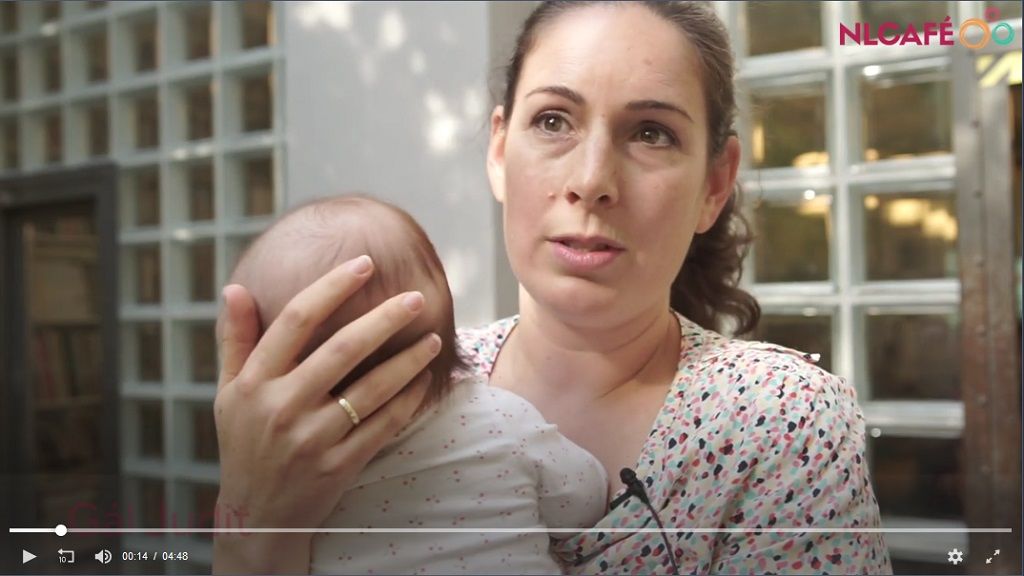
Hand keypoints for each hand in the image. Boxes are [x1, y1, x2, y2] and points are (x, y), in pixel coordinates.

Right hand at [212, 255, 438, 572]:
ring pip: (371, 389)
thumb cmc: (245, 442)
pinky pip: (383, 426)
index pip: (294, 321)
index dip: (331, 287)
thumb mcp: (228, 393)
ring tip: (432, 337)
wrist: (259, 515)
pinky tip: (424, 381)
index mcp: (254, 383)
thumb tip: (236, 288)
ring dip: (407, 360)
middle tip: (415, 297)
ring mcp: (312, 439)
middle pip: (342, 349)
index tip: (363, 264)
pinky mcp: (339, 466)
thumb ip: (235, 340)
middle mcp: (282, 408)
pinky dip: (408, 401)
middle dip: (384, 319)